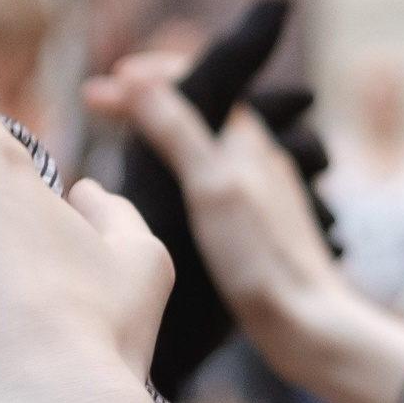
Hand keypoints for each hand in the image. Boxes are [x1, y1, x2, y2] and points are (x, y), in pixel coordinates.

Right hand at [86, 56, 403, 402]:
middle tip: (100, 107)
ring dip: (166, 133)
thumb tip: (140, 80)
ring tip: (125, 144)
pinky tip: (163, 198)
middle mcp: (261, 159)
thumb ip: (179, 131)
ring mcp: (261, 194)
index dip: (145, 78)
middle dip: (151, 99)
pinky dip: (181, 172)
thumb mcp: (210, 187)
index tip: (96, 92)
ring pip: (208, 145)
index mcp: (250, 139)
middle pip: (202, 108)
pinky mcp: (259, 229)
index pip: (199, 79)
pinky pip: (213, 180)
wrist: (307, 324)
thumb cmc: (260, 258)